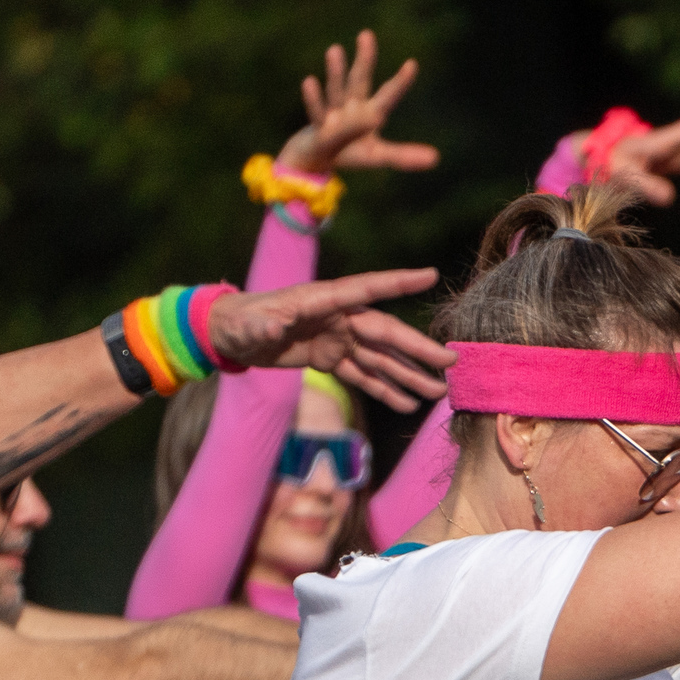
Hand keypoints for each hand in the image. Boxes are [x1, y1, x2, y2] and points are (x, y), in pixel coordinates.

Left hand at [202, 269, 451, 407]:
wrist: (229, 333)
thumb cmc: (238, 322)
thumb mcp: (246, 324)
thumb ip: (260, 324)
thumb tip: (271, 323)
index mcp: (321, 301)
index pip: (365, 289)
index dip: (397, 282)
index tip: (430, 275)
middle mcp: (337, 318)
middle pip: (385, 333)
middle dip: (418, 348)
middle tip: (451, 362)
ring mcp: (337, 339)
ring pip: (380, 358)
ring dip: (408, 375)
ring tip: (437, 392)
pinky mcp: (330, 358)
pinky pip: (363, 376)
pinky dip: (384, 390)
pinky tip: (407, 404)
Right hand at [275, 31, 437, 175]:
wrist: (313, 157)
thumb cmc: (349, 154)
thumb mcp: (377, 156)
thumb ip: (404, 156)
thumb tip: (436, 158)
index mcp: (370, 114)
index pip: (389, 95)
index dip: (401, 82)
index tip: (413, 63)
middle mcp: (351, 109)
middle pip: (359, 81)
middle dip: (364, 60)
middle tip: (367, 34)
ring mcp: (331, 116)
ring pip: (337, 91)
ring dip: (337, 73)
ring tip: (335, 49)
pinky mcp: (316, 129)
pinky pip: (316, 113)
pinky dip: (314, 99)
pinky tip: (309, 81)